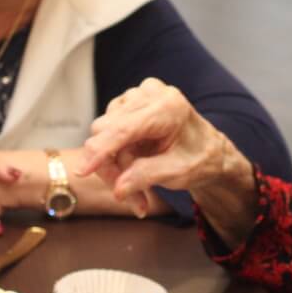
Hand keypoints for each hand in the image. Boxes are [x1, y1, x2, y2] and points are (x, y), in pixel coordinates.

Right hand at [76, 78, 245, 217]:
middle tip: (132, 198)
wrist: (210, 151)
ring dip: (116, 163)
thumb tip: (118, 189)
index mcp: (167, 108)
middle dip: (113, 167)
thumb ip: (147, 177)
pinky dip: (117, 154)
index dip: (100, 151)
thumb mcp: (178, 173)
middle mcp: (150, 94)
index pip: (123, 128)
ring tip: (140, 183)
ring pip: (103, 134)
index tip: (82, 172)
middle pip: (107, 132)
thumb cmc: (200, 160)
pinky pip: (108, 130)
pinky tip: (135, 165)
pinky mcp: (129, 102)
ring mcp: (138, 95)